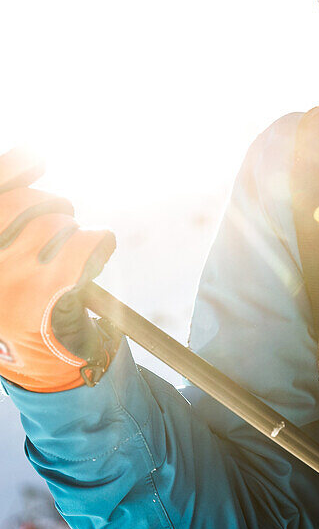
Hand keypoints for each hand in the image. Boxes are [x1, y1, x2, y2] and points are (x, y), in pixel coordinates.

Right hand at [0, 149, 116, 391]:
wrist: (45, 374)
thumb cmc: (23, 316)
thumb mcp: (7, 267)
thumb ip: (11, 224)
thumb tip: (34, 154)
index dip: (12, 168)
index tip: (38, 156)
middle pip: (21, 204)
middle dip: (50, 205)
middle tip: (64, 219)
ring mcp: (6, 279)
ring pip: (54, 223)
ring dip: (73, 232)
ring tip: (73, 254)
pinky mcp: (43, 292)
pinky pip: (82, 242)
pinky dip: (99, 241)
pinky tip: (98, 252)